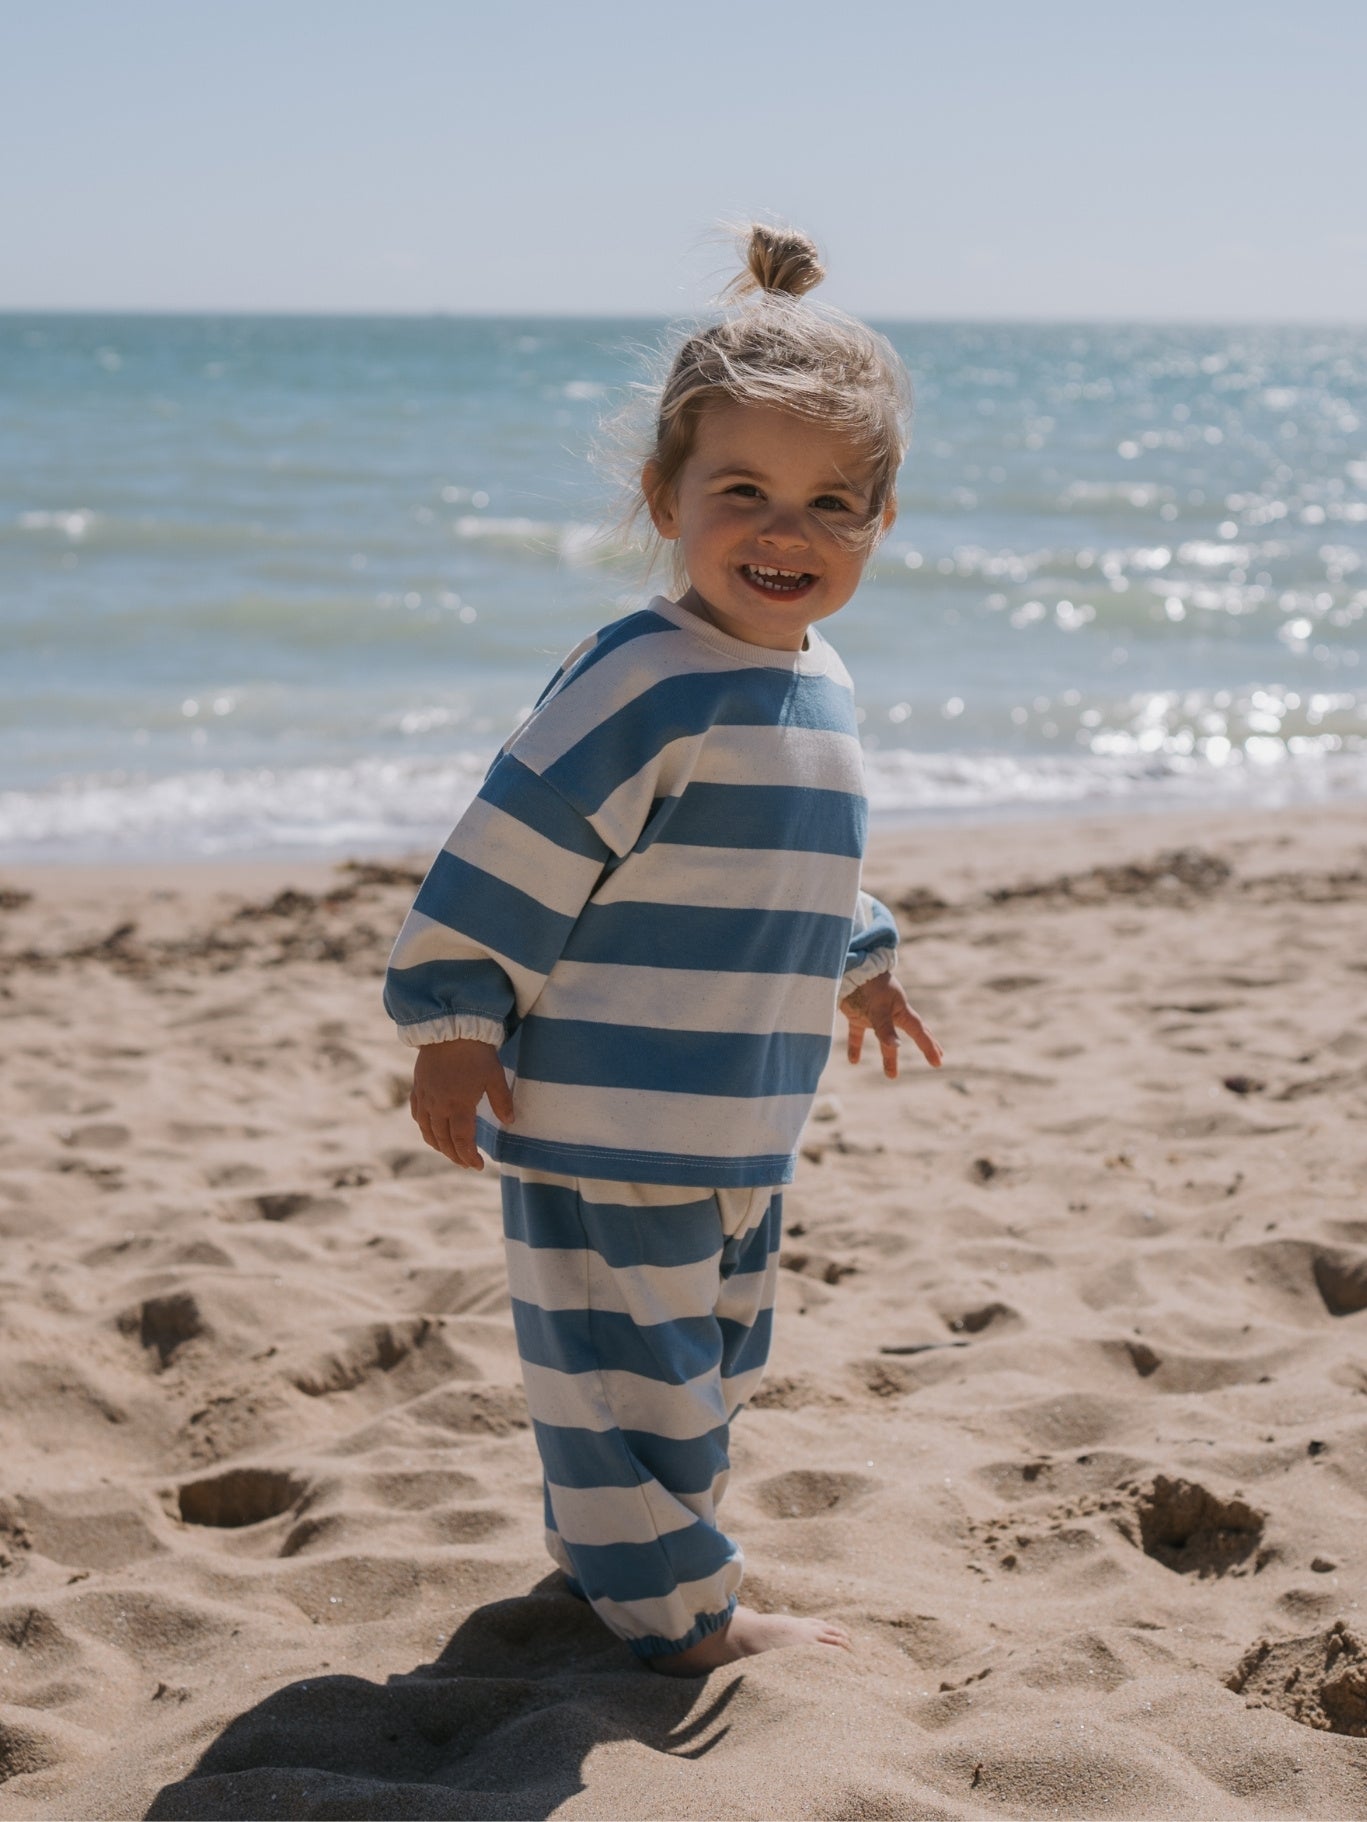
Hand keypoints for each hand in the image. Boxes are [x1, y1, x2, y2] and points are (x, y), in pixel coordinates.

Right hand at [409, 1039, 513, 1170]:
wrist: (450, 1028)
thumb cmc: (476, 1052)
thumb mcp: (495, 1076)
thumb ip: (502, 1101)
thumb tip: (509, 1121)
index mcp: (458, 1106)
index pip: (461, 1141)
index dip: (469, 1157)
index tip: (478, 1166)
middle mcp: (438, 1106)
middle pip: (443, 1141)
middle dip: (455, 1156)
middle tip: (467, 1163)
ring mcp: (425, 1097)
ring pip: (427, 1131)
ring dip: (439, 1146)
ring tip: (450, 1152)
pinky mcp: (418, 1088)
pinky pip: (418, 1115)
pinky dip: (425, 1128)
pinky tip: (431, 1131)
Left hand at [840, 972, 942, 1078]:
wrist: (846, 966)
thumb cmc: (867, 983)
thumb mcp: (877, 1007)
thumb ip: (885, 1027)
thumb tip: (896, 1047)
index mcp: (900, 1008)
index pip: (919, 1031)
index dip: (929, 1046)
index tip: (938, 1062)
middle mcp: (890, 1011)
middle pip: (911, 1032)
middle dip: (924, 1046)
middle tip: (936, 1060)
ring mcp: (874, 1013)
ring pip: (884, 1038)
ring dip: (888, 1055)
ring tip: (891, 1075)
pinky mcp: (856, 1013)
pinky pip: (857, 1034)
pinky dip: (856, 1047)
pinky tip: (853, 1061)